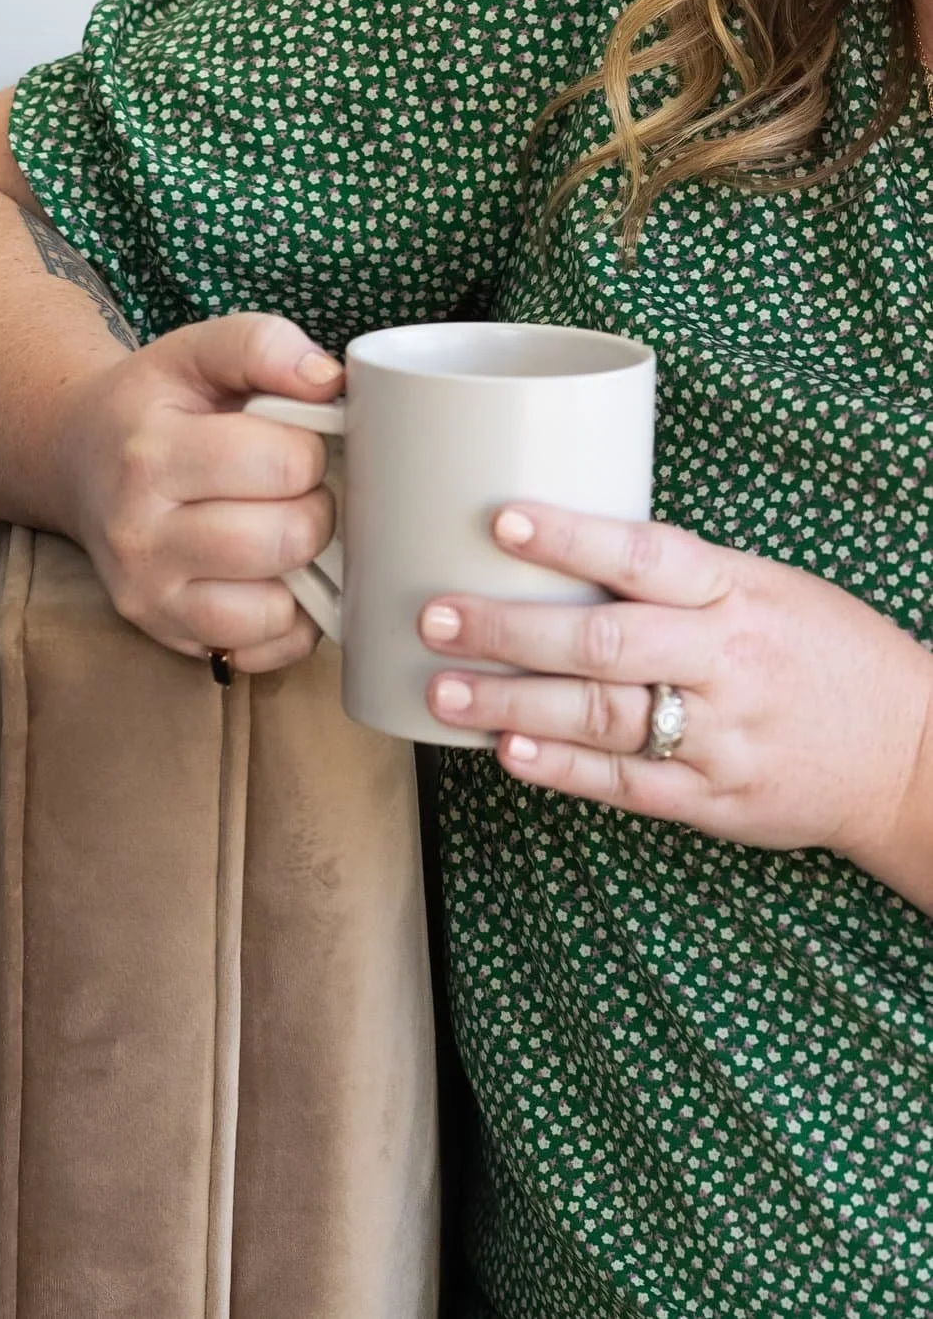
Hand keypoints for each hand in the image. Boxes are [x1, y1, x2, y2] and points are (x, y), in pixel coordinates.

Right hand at [59, 313, 341, 672]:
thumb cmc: (151, 408)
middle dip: (314, 510)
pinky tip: (271, 578)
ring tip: (280, 531)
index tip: (290, 442)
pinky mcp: (164, 635)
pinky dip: (286, 623)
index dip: (310, 449)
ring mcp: (147, 594)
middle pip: (285, 538)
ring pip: (274, 607)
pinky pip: (260, 651)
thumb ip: (263, 346)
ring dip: (301, 570)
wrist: (76, 459)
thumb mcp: (194, 353)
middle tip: (293, 491)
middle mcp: (138, 533)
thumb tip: (327, 381)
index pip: (283, 463)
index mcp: (150, 454)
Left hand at [418, 502, 932, 896]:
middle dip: (509, 630)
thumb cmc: (820, 655)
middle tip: (434, 618)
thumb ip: (677, 577)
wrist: (912, 756)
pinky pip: (624, 784)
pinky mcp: (713, 799)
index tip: (499, 520)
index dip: (570, 538)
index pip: (646, 556)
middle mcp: (728, 661)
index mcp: (741, 593)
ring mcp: (720, 735)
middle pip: (604, 642)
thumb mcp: (769, 590)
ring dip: (511, 705)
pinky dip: (561, 770)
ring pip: (601, 717)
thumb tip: (557, 546)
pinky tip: (505, 754)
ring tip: (442, 690)